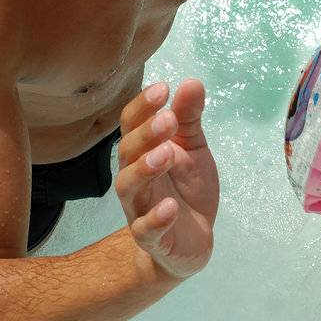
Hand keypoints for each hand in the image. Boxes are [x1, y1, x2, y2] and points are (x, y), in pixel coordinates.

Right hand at [114, 79, 219, 278]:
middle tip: (168, 120)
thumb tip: (191, 82)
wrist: (192, 239)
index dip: (143, 107)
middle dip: (145, 135)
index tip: (163, 89)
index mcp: (142, 151)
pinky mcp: (151, 237)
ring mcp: (139, 208)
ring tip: (166, 154)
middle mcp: (134, 176)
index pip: (132, 124)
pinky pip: (146, 229)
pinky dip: (156, 218)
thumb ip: (189, 119)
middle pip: (127, 152)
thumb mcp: (193, 148)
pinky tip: (171, 206)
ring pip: (129, 187)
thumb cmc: (186, 187)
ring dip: (145, 170)